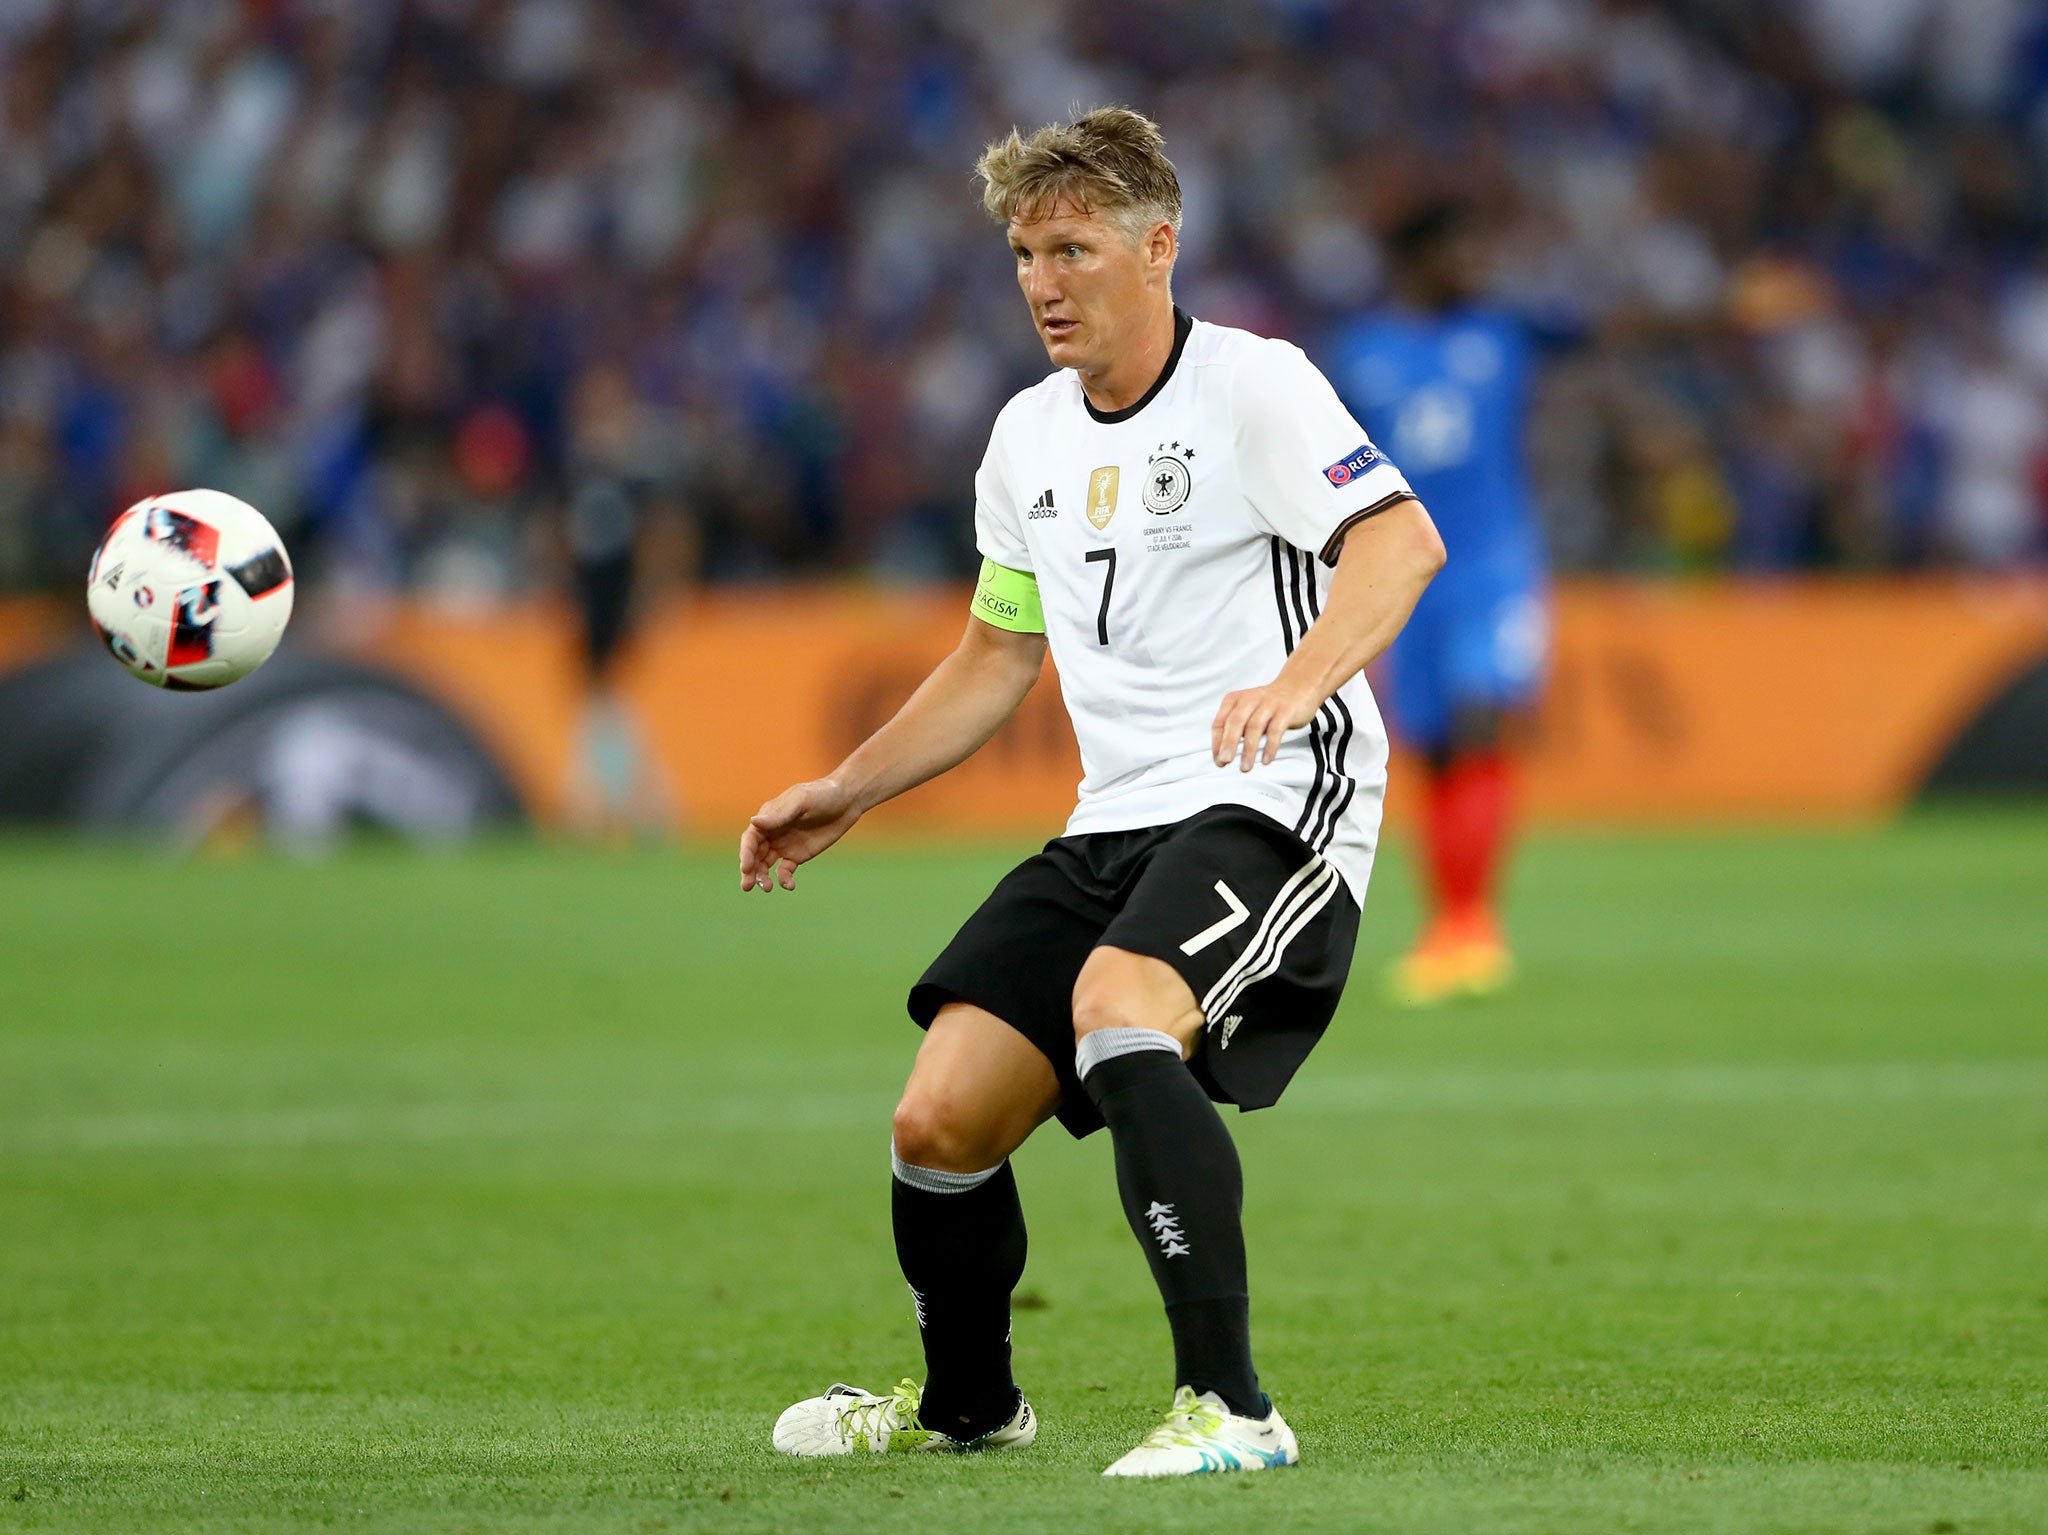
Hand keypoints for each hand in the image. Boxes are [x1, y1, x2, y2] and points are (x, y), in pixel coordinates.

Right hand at [739, 778, 862, 891]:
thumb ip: (779, 815)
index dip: (746, 853)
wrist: (846, 801)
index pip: (750, 839)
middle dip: (749, 870)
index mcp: (768, 817)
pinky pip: (785, 871)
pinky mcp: (797, 856)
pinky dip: (784, 879)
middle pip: (754, 855)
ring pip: (765, 865)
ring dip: (762, 877)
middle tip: (747, 886)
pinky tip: (789, 885)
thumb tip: (753, 821)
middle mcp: (771, 833)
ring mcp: (783, 846)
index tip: (746, 868)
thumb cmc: (821, 794)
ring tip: (768, 888)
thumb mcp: (800, 802)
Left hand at [1211, 678, 1322, 771]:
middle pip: (1235, 722)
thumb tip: (1223, 755)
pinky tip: (1266, 759)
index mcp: (1236, 700)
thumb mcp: (1247, 711)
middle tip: (1225, 761)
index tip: (1218, 759)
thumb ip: (1235, 730)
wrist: (1298, 686)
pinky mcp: (1285, 711)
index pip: (1220, 722)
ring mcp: (1269, 704)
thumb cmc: (1269, 703)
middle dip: (1228, 743)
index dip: (1217, 743)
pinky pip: (1275, 730)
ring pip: (1254, 727)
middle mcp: (1250, 700)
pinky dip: (1270, 747)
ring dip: (1249, 749)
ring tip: (1246, 766)